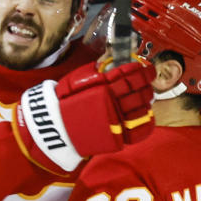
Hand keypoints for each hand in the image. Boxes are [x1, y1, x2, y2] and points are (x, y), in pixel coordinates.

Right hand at [13, 60, 155, 173]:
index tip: (146, 68)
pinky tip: (145, 115)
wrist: (53, 130)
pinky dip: (145, 122)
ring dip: (145, 100)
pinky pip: (139, 130)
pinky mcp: (118, 137)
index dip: (141, 70)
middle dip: (145, 84)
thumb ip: (95, 73)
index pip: (129, 75)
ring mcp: (116, 121)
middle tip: (146, 81)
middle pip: (139, 91)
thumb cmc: (63, 103)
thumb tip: (109, 63)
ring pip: (142, 108)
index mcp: (103, 87)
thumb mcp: (76, 81)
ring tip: (144, 96)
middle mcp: (112, 103)